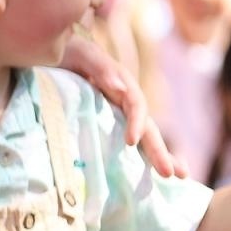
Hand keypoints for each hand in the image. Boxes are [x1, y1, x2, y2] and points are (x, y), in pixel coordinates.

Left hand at [60, 36, 185, 178]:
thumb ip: (100, 69)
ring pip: (143, 136)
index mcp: (122, 84)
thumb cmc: (70, 52)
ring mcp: (119, 113)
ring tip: (174, 178)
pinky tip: (143, 174)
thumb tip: (119, 88)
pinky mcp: (108, 122)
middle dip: (160, 151)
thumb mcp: (83, 55)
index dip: (136, 123)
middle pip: (147, 127)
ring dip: (158, 157)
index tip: (131, 142)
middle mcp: (126, 101)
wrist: (55, 52)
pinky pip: (126, 140)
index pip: (136, 106)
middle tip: (175, 174)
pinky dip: (138, 157)